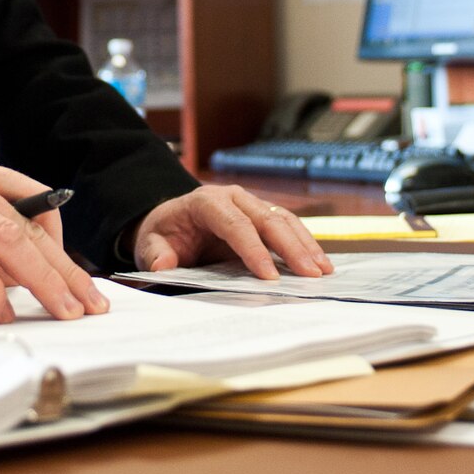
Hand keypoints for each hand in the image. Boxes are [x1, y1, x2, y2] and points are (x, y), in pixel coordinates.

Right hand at [0, 152, 107, 323]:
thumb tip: (5, 273)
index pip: (31, 200)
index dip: (60, 240)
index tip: (76, 274)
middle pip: (26, 226)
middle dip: (63, 268)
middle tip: (88, 302)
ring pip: (5, 240)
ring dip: (41, 280)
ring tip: (61, 311)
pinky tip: (4, 309)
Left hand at [129, 185, 332, 279]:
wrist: (170, 221)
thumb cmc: (164, 234)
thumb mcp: (150, 244)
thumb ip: (155, 253)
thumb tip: (163, 265)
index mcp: (206, 202)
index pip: (235, 224)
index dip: (254, 250)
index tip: (270, 277)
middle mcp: (233, 197)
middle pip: (267, 219)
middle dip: (291, 248)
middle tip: (311, 274)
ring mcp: (250, 204)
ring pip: (283, 220)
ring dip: (305, 245)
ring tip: (323, 271)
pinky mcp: (261, 215)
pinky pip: (287, 227)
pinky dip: (304, 243)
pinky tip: (319, 263)